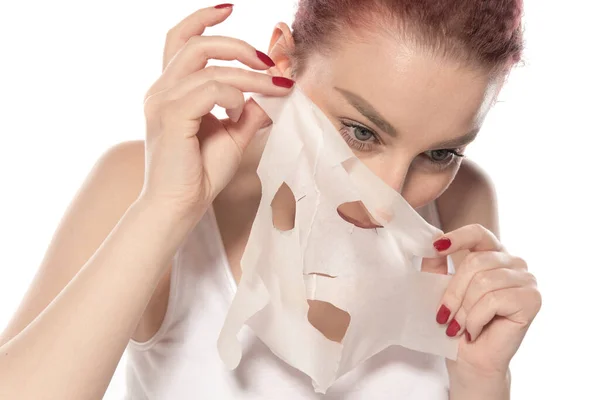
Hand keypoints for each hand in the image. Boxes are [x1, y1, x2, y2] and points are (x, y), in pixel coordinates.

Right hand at [140, 4, 293, 220]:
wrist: (180, 206)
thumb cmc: (200, 173)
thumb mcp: (232, 136)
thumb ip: (247, 111)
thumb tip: (269, 94)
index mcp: (171, 90)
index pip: (180, 40)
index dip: (202, 19)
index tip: (229, 8)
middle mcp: (161, 90)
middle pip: (195, 44)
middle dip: (237, 45)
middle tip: (269, 60)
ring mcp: (162, 101)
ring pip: (209, 67)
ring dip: (249, 75)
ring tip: (274, 87)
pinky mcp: (170, 116)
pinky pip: (210, 90)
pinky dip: (234, 96)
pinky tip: (240, 113)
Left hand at [431, 224, 541, 380]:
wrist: (470, 360)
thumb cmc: (457, 323)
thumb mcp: (441, 286)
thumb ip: (437, 262)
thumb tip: (429, 240)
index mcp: (493, 254)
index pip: (478, 233)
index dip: (458, 237)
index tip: (437, 247)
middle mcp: (513, 263)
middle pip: (476, 262)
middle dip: (454, 292)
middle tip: (444, 315)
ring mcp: (526, 280)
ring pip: (484, 282)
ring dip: (464, 310)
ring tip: (459, 326)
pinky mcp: (532, 299)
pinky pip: (494, 300)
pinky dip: (476, 318)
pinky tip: (474, 330)